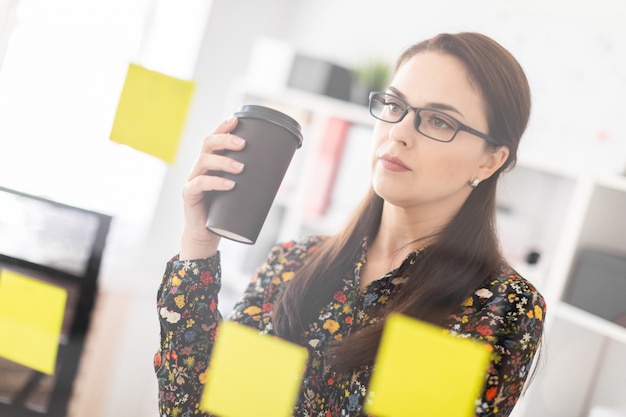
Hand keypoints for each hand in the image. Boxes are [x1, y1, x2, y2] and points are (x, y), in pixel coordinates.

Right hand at [179, 117, 244, 259]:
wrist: (207, 233)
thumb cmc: (225, 209)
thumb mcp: (239, 190)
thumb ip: (251, 178)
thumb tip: (281, 169)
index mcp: (211, 162)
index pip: (214, 138)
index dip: (223, 127)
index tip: (236, 120)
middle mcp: (200, 167)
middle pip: (207, 143)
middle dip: (225, 139)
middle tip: (243, 143)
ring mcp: (193, 179)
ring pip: (203, 160)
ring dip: (224, 161)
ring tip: (241, 168)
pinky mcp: (189, 194)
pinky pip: (200, 183)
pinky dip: (216, 182)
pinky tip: (229, 184)